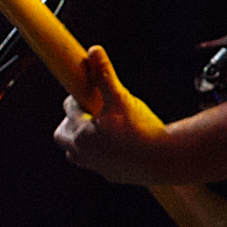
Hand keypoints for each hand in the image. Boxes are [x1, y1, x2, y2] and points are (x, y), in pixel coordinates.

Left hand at [52, 46, 178, 184]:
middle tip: (89, 112)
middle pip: (61, 133)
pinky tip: (116, 145)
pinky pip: (94, 163)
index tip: (88, 93)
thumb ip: (105, 76)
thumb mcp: (121, 98)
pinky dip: (98, 153)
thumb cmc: (142, 130)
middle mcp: (82, 151)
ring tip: (99, 129)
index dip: (78, 98)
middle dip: (70, 121)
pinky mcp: (109, 174)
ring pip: (74, 152)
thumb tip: (94, 51)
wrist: (164, 160)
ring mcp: (94, 165)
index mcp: (80, 131)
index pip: (69, 107)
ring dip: (80, 140)